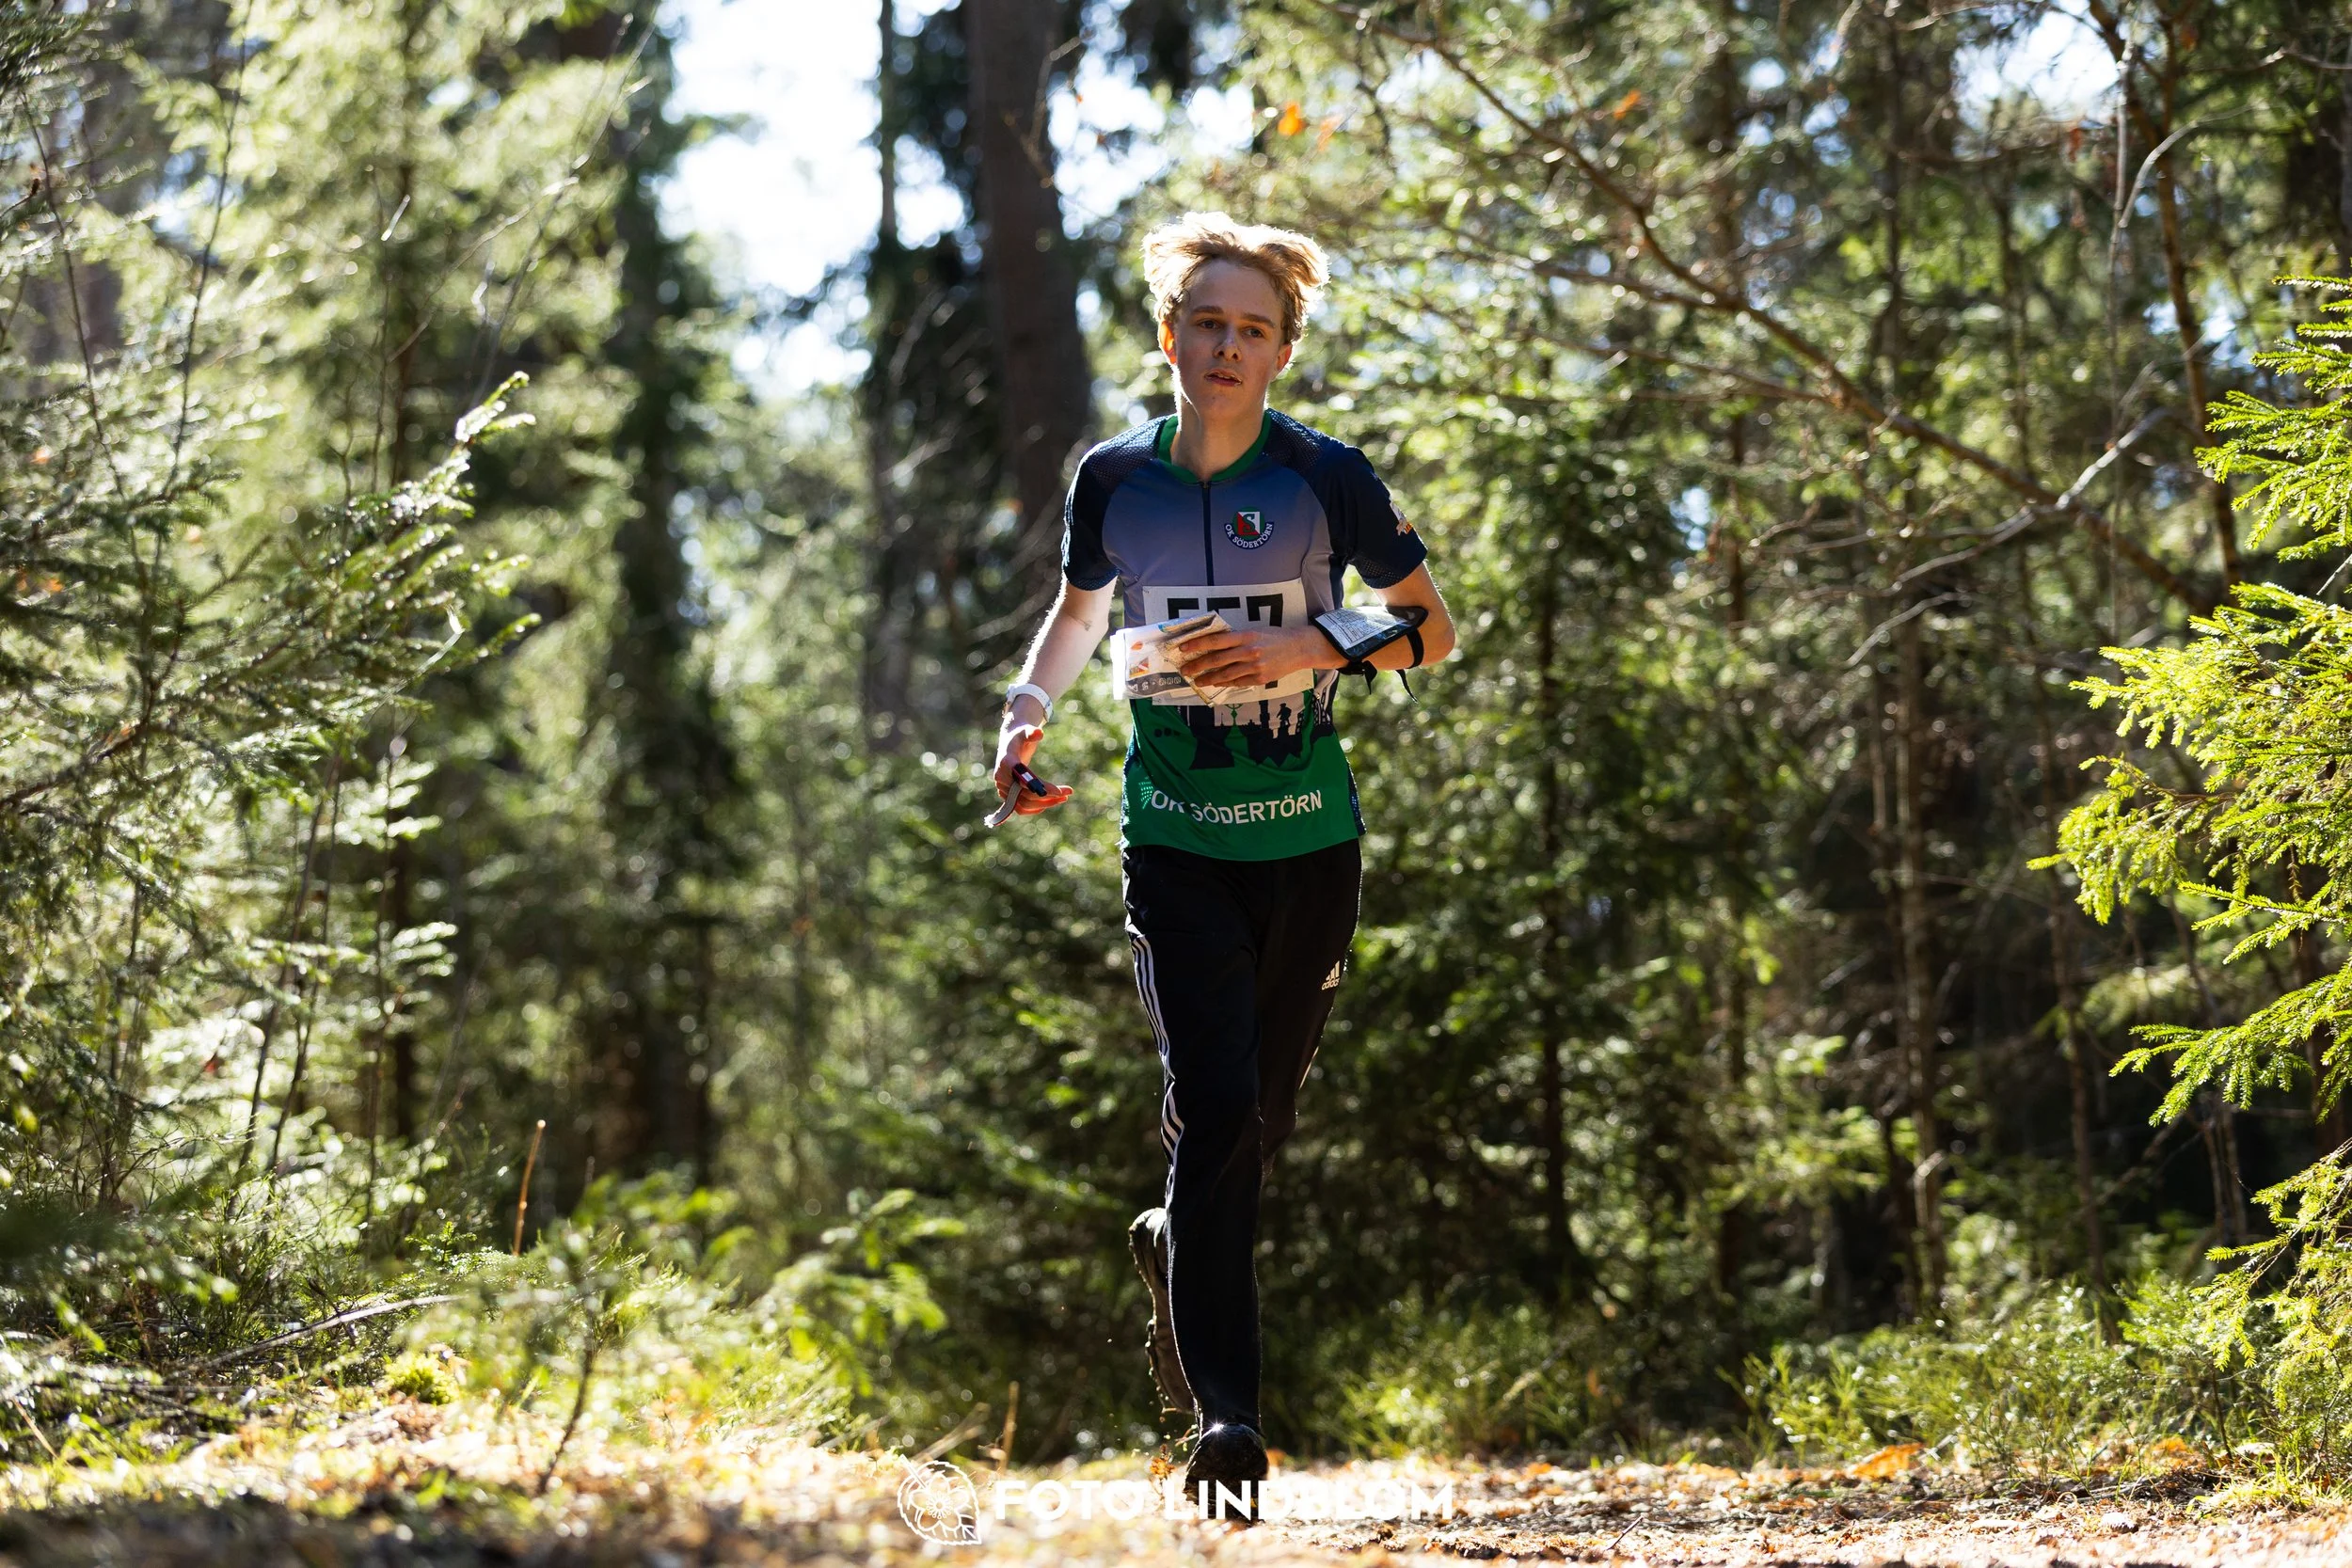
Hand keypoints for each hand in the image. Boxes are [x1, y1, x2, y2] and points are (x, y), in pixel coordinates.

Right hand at [992, 722, 1073, 815]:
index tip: (1059, 791)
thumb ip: (1031, 732)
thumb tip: (1039, 732)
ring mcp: (1002, 788)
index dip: (1039, 786)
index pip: (1022, 778)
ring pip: (1023, 804)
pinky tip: (1051, 802)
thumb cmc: (1020, 737)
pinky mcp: (1006, 796)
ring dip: (1044, 804)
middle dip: (1047, 797)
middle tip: (1067, 794)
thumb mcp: (1025, 731)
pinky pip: (1020, 808)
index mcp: (1006, 762)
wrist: (1009, 745)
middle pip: (1024, 795)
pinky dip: (1036, 808)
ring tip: (1063, 798)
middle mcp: (1001, 778)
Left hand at [1170, 623, 1334, 690]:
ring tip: (1196, 680)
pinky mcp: (1260, 679)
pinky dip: (1225, 683)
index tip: (1183, 647)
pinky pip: (1237, 682)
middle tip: (1185, 670)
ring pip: (1225, 675)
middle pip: (1217, 660)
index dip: (1197, 644)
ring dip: (1208, 678)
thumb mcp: (1254, 631)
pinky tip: (1215, 683)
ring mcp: (1254, 667)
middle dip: (1198, 665)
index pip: (1216, 641)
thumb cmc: (1275, 637)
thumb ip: (1236, 639)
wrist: (1299, 648)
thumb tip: (1213, 645)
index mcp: (1246, 636)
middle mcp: (1249, 652)